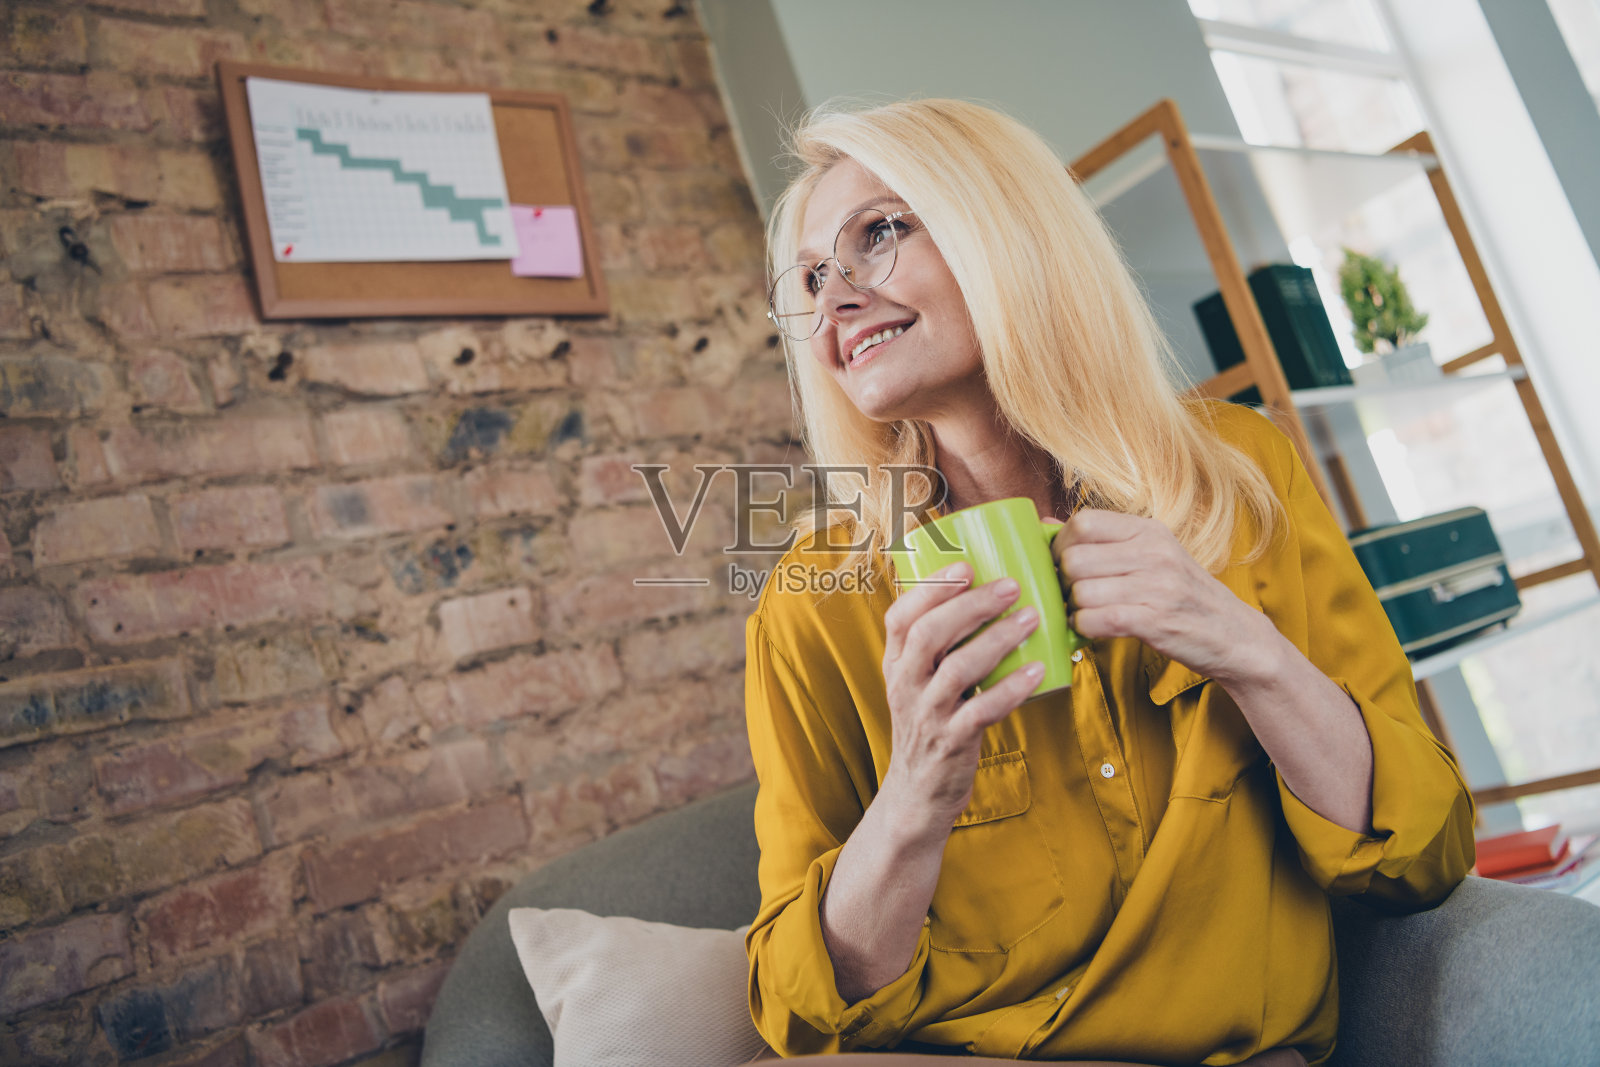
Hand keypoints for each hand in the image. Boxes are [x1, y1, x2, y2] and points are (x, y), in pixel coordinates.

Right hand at [879, 561, 1045, 827]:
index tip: (966, 564)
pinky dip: (1011, 689)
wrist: (917, 794)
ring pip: (956, 670)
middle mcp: (905, 685)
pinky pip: (981, 711)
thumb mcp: (918, 683)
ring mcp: (927, 715)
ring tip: (1031, 618)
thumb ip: (939, 646)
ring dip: (996, 640)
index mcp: (896, 664)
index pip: (900, 617)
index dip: (930, 588)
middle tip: (1011, 586)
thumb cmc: (930, 724)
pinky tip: (1038, 670)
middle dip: (971, 605)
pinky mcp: (951, 742)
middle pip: (930, 635)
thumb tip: (987, 593)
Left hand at [1051, 509, 1276, 683]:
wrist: (1234, 635)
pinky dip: (1085, 627)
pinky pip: (1097, 619)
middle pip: (1075, 558)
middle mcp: (1154, 552)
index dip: (1061, 545)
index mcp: (1149, 531)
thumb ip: (1102, 541)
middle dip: (1062, 582)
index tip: (1063, 565)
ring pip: (1082, 591)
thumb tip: (1045, 525)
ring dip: (1074, 608)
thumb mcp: (1150, 556)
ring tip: (1086, 613)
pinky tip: (1094, 628)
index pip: (1084, 522)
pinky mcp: (1157, 620)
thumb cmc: (1183, 595)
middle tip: (1071, 595)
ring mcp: (1157, 585)